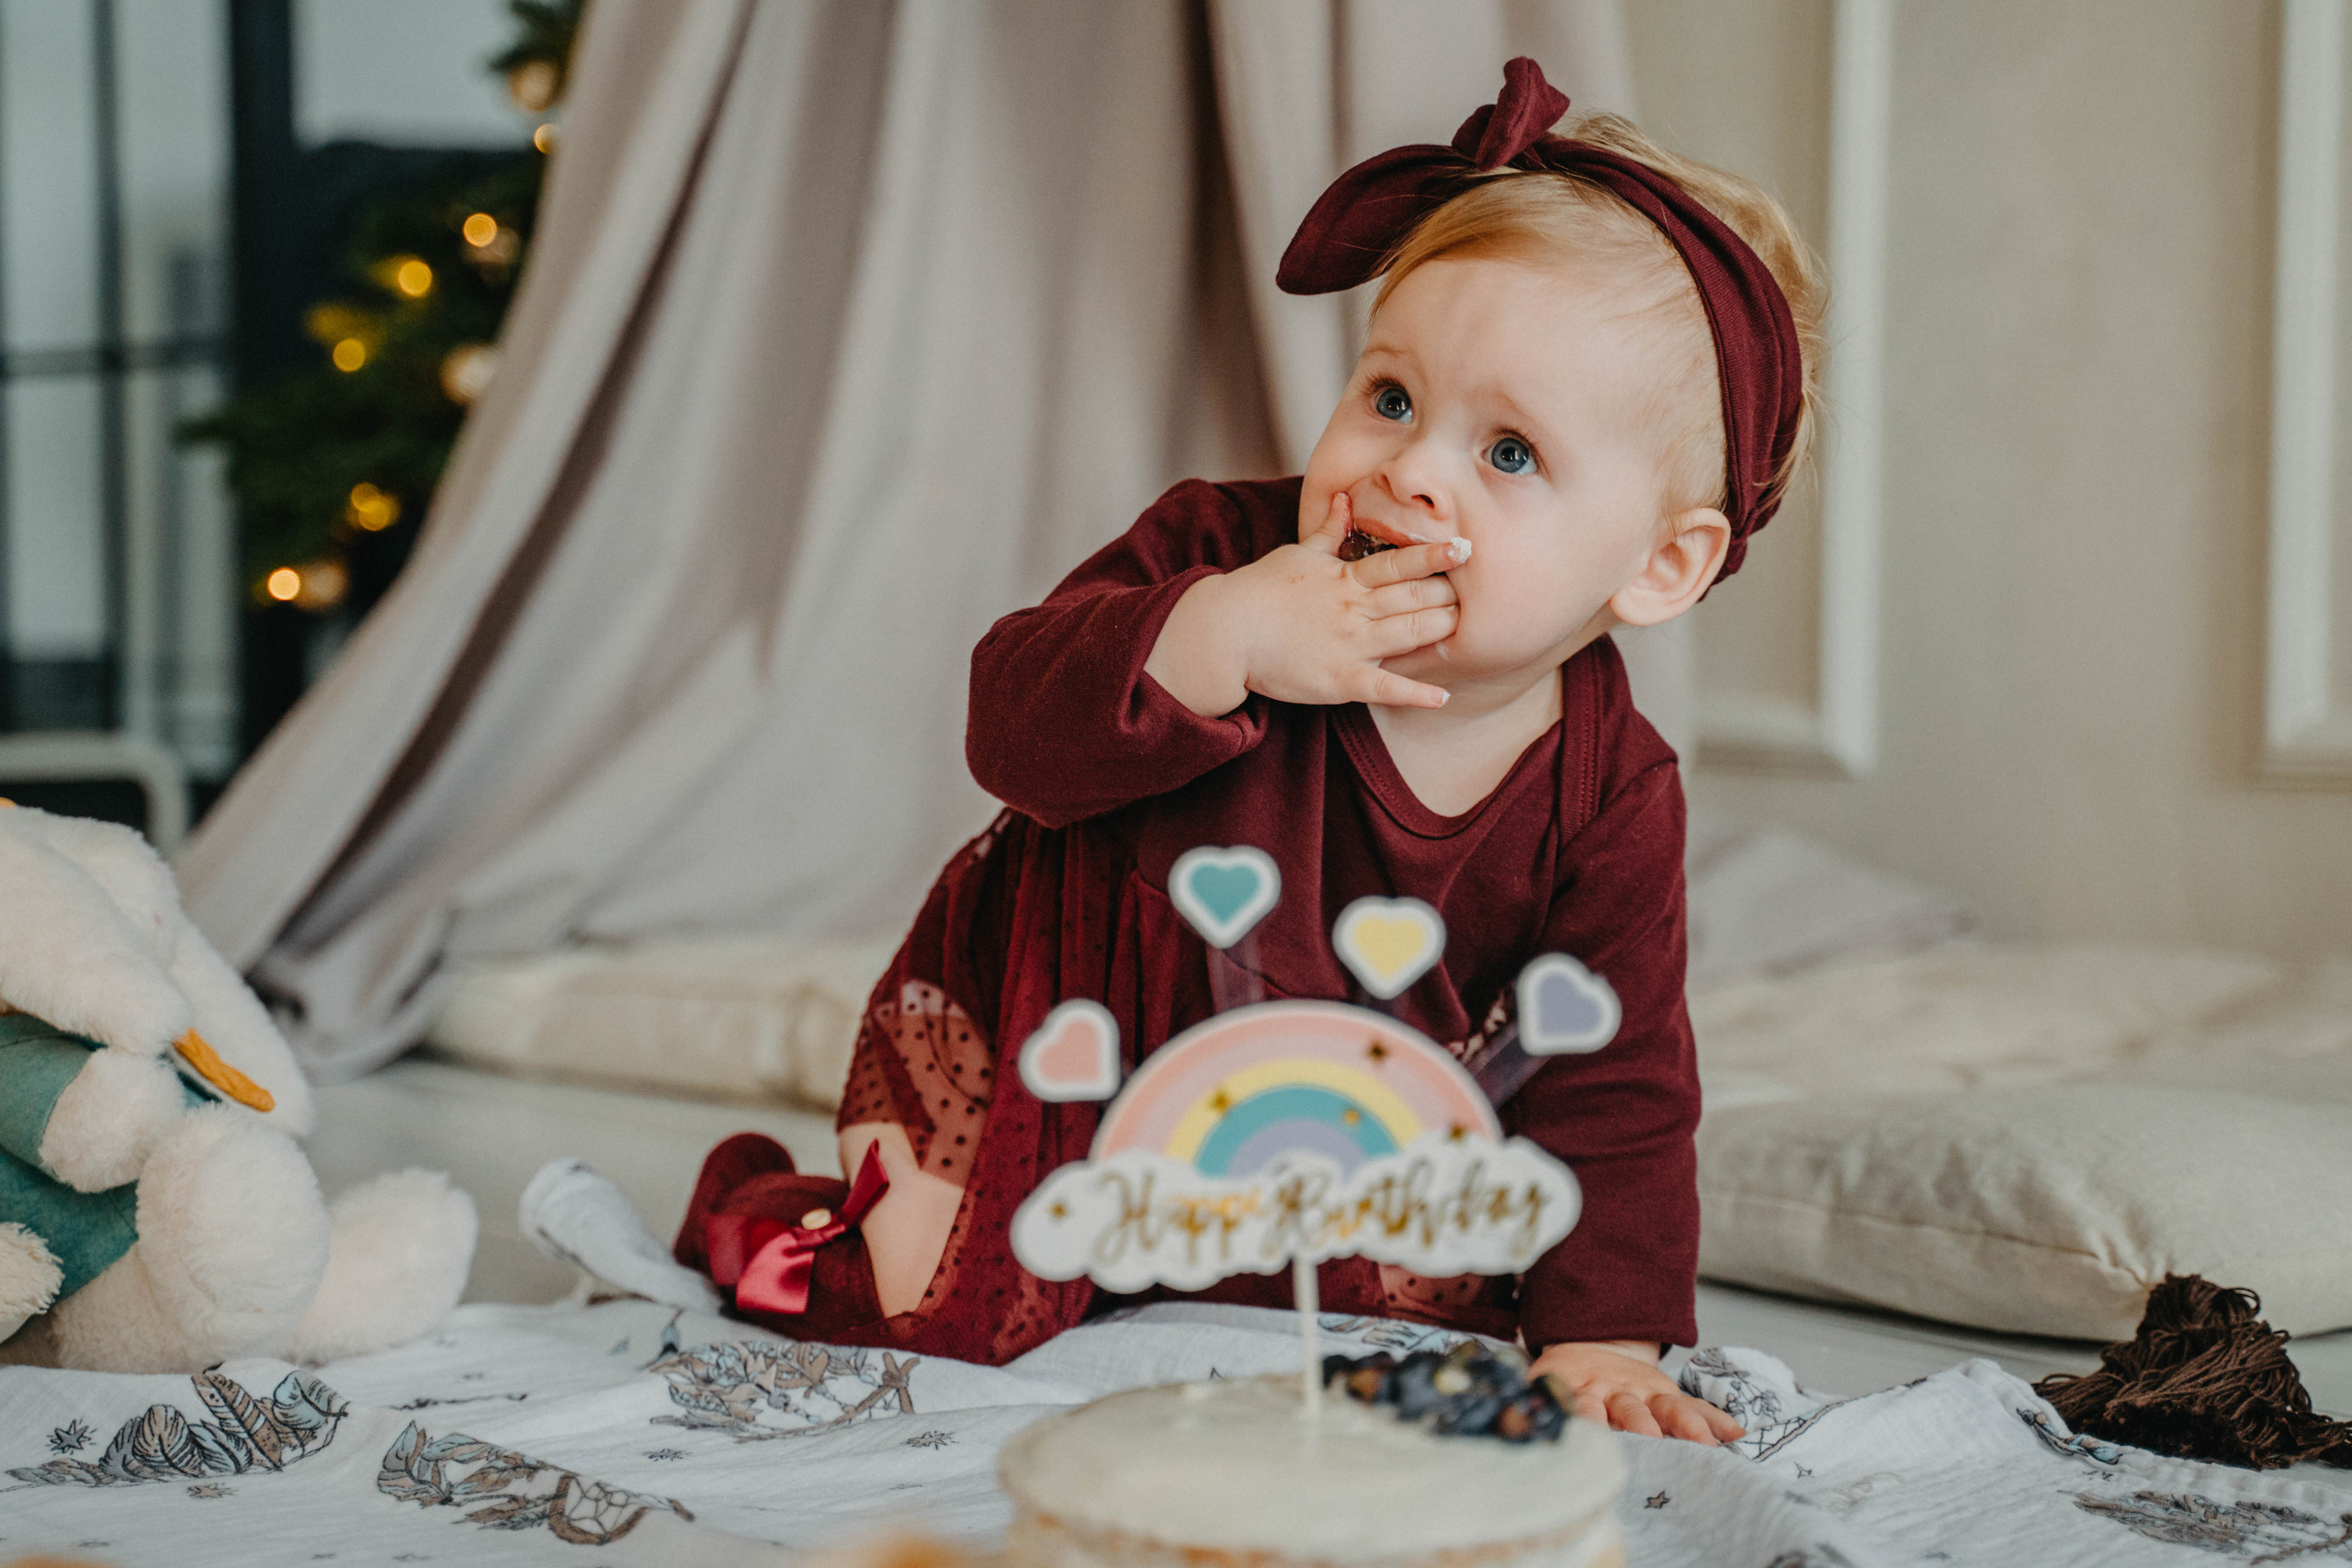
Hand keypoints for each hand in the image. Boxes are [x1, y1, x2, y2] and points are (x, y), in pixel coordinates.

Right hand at [1144, 489, 1465, 716]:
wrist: (1224, 632)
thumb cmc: (1259, 591)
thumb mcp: (1296, 553)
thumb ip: (1327, 530)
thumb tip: (1344, 498)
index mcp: (1345, 578)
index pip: (1400, 563)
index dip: (1435, 556)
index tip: (1465, 547)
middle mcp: (1354, 610)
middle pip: (1414, 597)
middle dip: (1448, 593)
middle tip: (1475, 590)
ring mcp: (1349, 646)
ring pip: (1408, 634)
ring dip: (1441, 628)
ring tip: (1466, 625)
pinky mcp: (1339, 681)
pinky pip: (1384, 688)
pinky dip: (1414, 694)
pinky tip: (1441, 697)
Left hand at [1530, 1340, 1744, 1444]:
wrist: (1592, 1344)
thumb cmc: (1564, 1378)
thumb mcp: (1540, 1380)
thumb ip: (1526, 1398)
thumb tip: (1503, 1416)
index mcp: (1577, 1389)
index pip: (1580, 1405)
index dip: (1584, 1416)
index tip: (1587, 1429)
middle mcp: (1613, 1392)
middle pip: (1627, 1411)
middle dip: (1637, 1427)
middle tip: (1647, 1441)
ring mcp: (1644, 1393)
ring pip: (1665, 1409)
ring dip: (1682, 1426)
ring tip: (1700, 1442)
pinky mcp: (1666, 1396)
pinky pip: (1693, 1406)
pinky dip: (1714, 1420)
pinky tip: (1734, 1434)